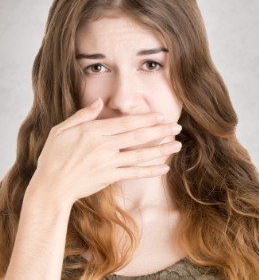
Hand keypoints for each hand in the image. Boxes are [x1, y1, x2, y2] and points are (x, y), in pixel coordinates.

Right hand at [26, 98, 181, 205]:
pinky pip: (134, 173)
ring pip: (140, 155)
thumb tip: (100, 102)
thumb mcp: (61, 129)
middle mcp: (104, 147)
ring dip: (161, 150)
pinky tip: (164, 167)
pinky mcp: (110, 178)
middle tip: (177, 127)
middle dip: (160, 131)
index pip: (126, 123)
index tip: (161, 116)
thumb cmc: (53, 156)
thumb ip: (83, 115)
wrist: (50, 187)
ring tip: (177, 145)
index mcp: (94, 132)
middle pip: (138, 137)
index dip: (145, 119)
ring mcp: (109, 163)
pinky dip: (150, 171)